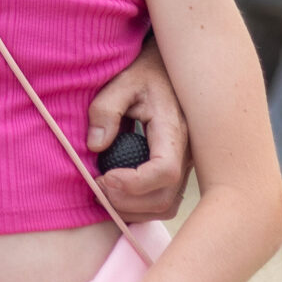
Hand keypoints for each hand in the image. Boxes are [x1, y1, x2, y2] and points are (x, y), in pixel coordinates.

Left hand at [87, 40, 189, 224]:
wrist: (170, 71)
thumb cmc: (146, 75)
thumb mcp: (123, 82)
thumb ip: (106, 109)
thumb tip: (96, 146)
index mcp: (174, 130)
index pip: (164, 170)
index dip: (134, 183)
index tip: (105, 177)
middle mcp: (185, 153)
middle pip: (164, 197)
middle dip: (127, 201)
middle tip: (97, 187)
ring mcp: (184, 165)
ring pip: (166, 205)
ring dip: (132, 209)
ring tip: (104, 193)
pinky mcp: (178, 172)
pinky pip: (164, 201)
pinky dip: (140, 208)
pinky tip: (117, 193)